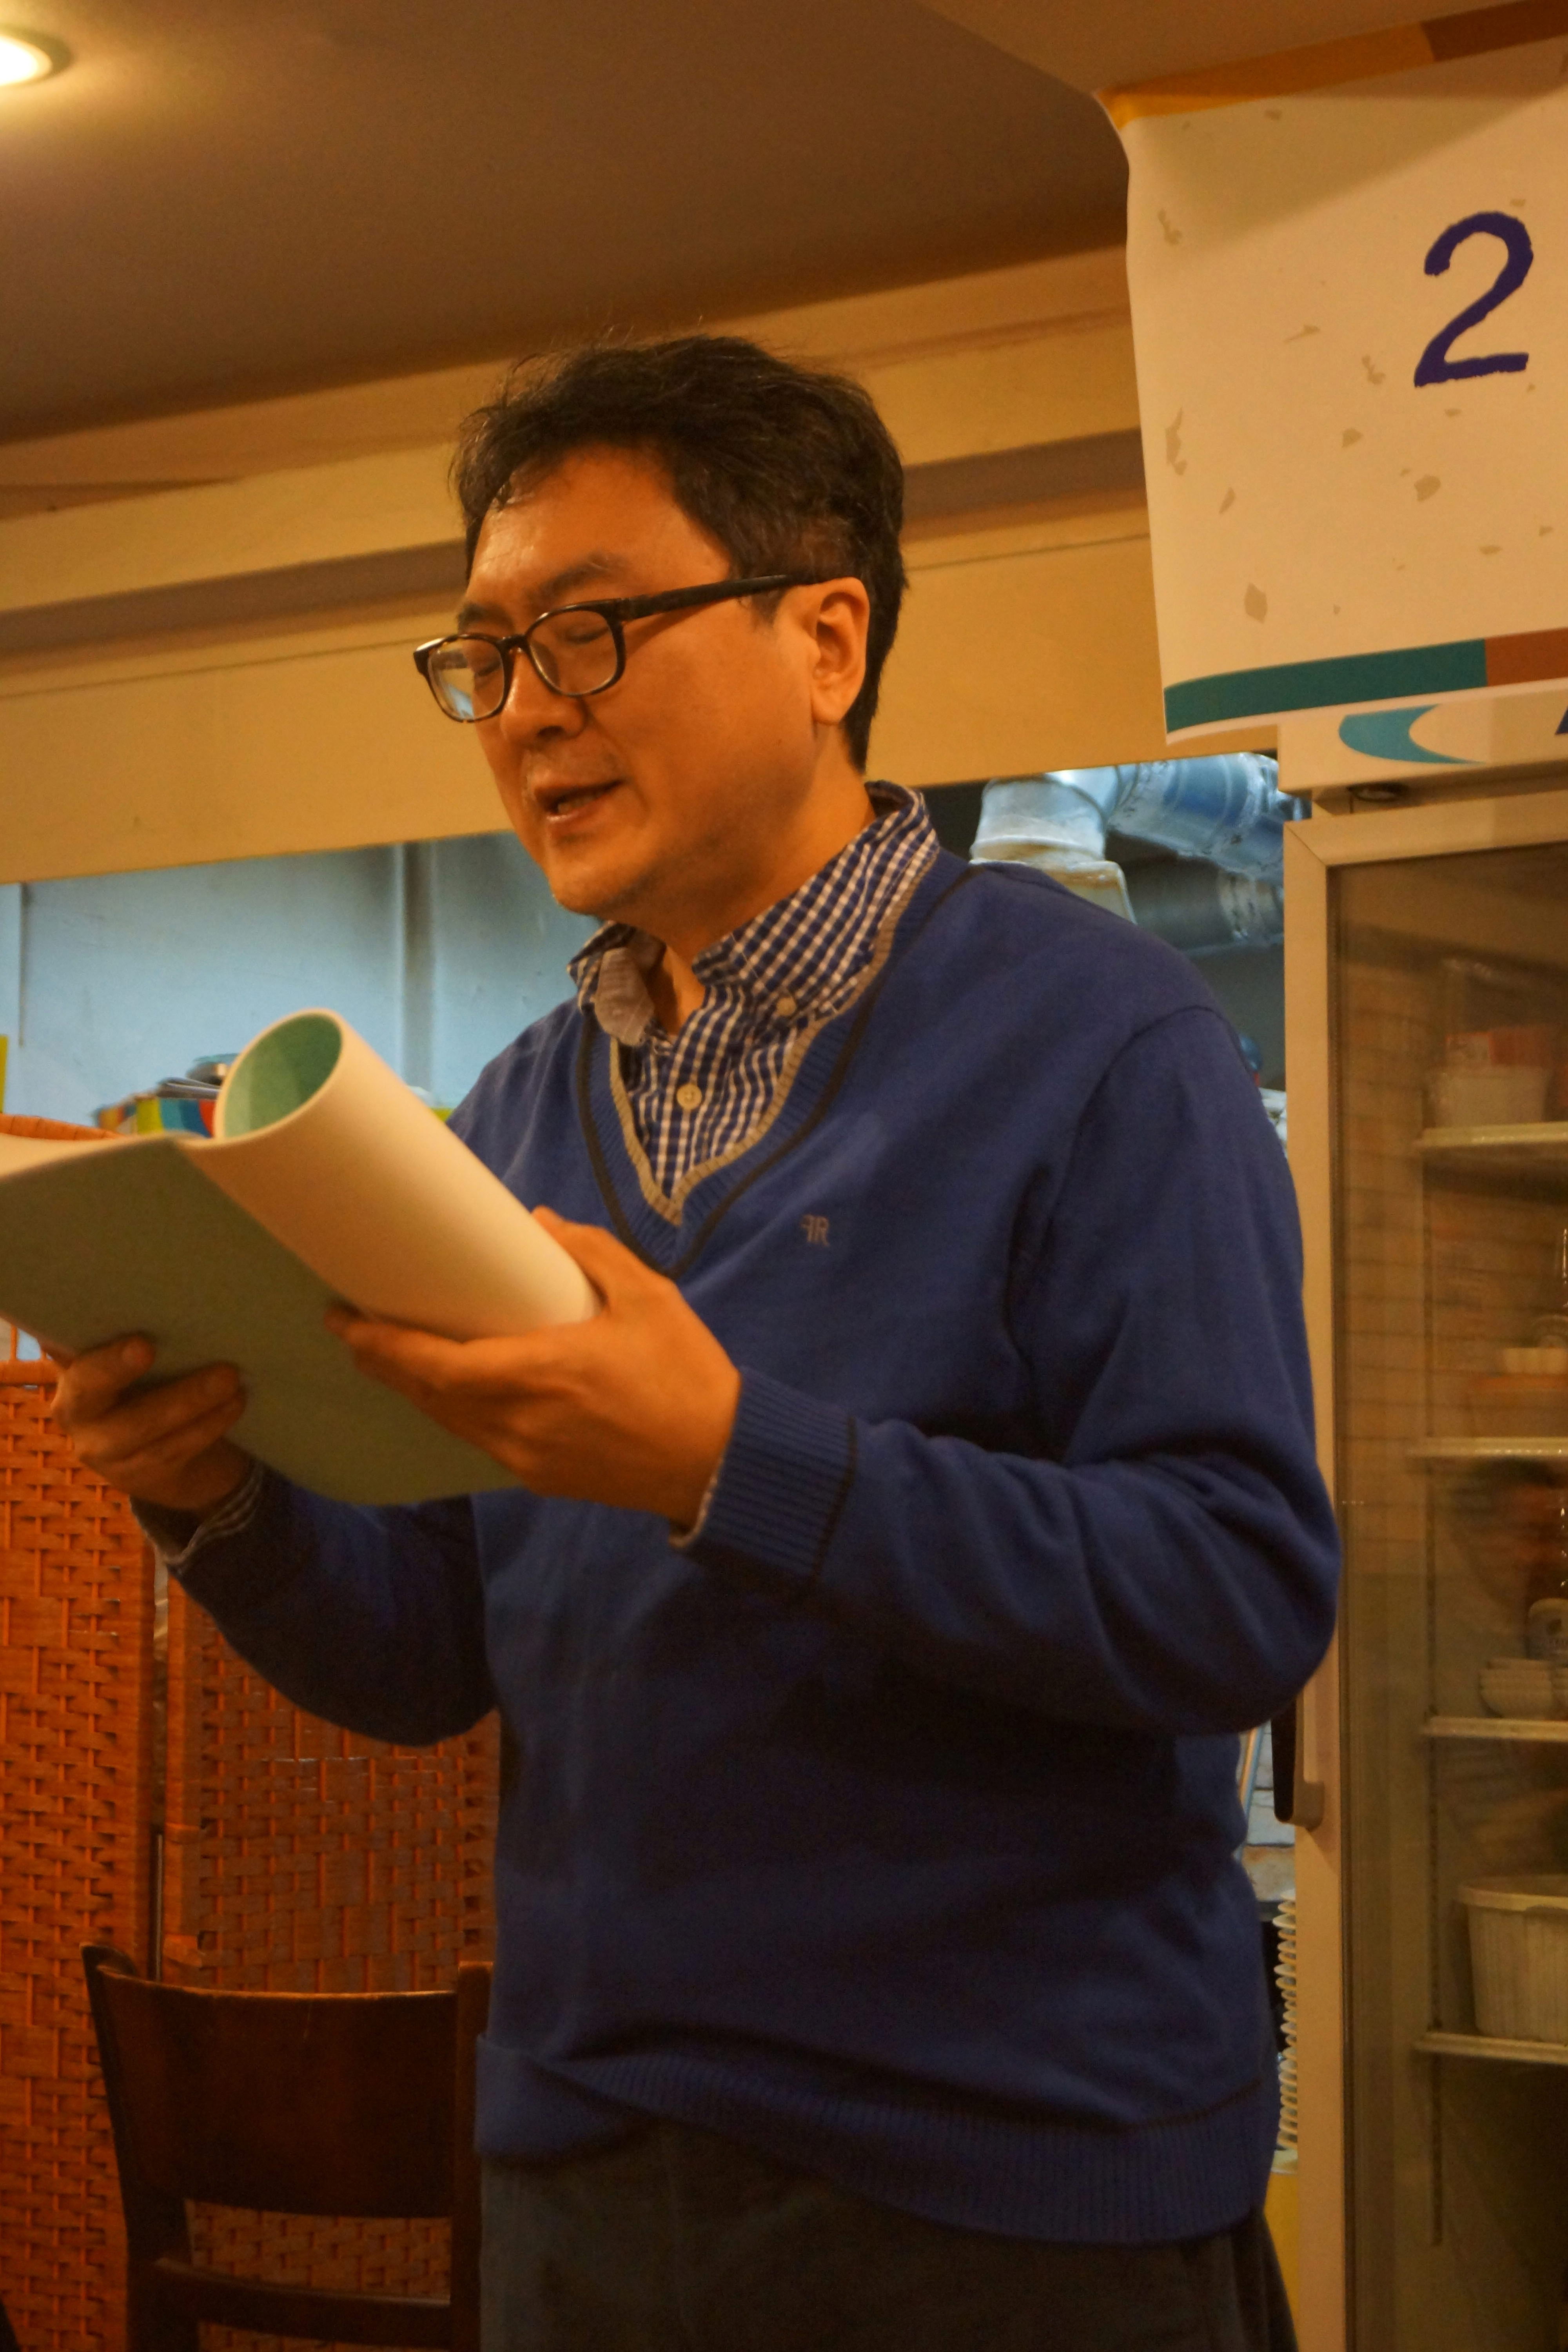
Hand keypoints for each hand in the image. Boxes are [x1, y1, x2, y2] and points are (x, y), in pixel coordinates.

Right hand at [47, 1335, 251, 1512]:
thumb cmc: (151, 1383)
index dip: (74, 1334)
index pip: (60, 1347)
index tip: (103, 1322)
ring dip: (188, 1401)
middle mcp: (72, 1409)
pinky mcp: (134, 1477)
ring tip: (229, 1377)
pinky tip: (234, 1403)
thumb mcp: (136, 1358)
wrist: (160, 1452)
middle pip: (87, 1389)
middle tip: (146, 1346)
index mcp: (70, 1367)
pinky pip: (172, 1450)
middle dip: (114, 1368)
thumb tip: (165, 1290)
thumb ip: (138, 1330)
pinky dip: (208, 1425)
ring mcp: (99, 1449)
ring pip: (140, 1427)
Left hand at [327, 1209, 740, 1524]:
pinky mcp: (540, 1477)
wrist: (719, 1462)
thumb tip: (540, 1222)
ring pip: (449, 1421)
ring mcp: (527, 1456)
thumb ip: (593, 1253)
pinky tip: (450, 1391)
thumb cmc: (686, 1374)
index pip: (436, 1364)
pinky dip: (452, 1411)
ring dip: (413, 1389)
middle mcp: (520, 1421)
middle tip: (353, 1328)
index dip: (382, 1345)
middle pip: (428, 1395)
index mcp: (542, 1372)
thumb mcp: (650, 1297)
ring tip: (388, 1356)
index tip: (346, 1318)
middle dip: (383, 1363)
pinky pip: (478, 1440)